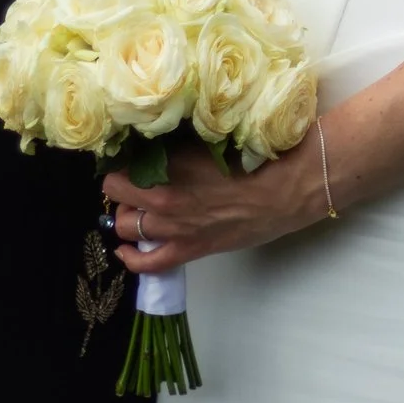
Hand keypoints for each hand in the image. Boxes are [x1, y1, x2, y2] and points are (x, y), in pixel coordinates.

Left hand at [102, 141, 321, 272]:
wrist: (286, 189)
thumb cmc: (256, 157)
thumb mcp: (210, 139)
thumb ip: (179, 143)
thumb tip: (155, 141)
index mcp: (168, 163)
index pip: (120, 164)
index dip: (123, 161)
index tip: (130, 160)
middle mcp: (162, 197)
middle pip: (116, 194)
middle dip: (123, 188)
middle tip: (138, 183)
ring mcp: (173, 228)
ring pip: (125, 226)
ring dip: (129, 216)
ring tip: (141, 210)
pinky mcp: (188, 249)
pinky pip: (146, 263)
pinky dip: (131, 257)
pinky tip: (127, 249)